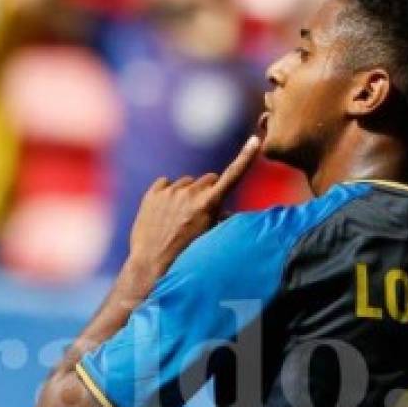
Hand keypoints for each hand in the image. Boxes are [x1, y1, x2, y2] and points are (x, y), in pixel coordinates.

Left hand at [126, 136, 261, 281]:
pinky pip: (165, 184)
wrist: (152, 265)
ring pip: (186, 183)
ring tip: (178, 218)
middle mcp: (190, 194)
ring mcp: (170, 193)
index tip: (255, 140)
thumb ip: (220, 218)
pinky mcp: (152, 194)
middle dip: (208, 191)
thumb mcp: (209, 237)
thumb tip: (226, 211)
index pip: (232, 176)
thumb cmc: (186, 256)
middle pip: (208, 179)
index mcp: (208, 204)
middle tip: (200, 213)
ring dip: (186, 194)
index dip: (245, 157)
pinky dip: (167, 194)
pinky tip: (164, 213)